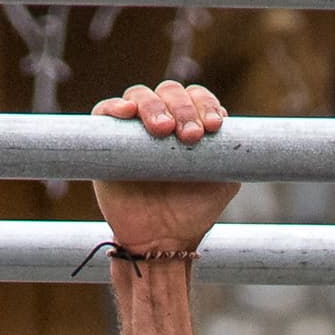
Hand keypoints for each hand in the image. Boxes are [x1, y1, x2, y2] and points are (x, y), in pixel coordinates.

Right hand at [92, 82, 233, 258]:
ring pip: (138, 96)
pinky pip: (104, 113)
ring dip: (153, 106)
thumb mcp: (223, 182)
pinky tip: (126, 113)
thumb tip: (227, 127)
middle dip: (183, 107)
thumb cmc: (193, 211)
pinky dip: (114, 107)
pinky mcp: (106, 142)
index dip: (205, 103)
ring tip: (164, 130)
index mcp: (189, 123)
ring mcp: (132, 129)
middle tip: (190, 135)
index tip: (214, 126)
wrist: (162, 242)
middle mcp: (161, 120)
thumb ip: (230, 153)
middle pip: (169, 91)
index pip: (196, 96)